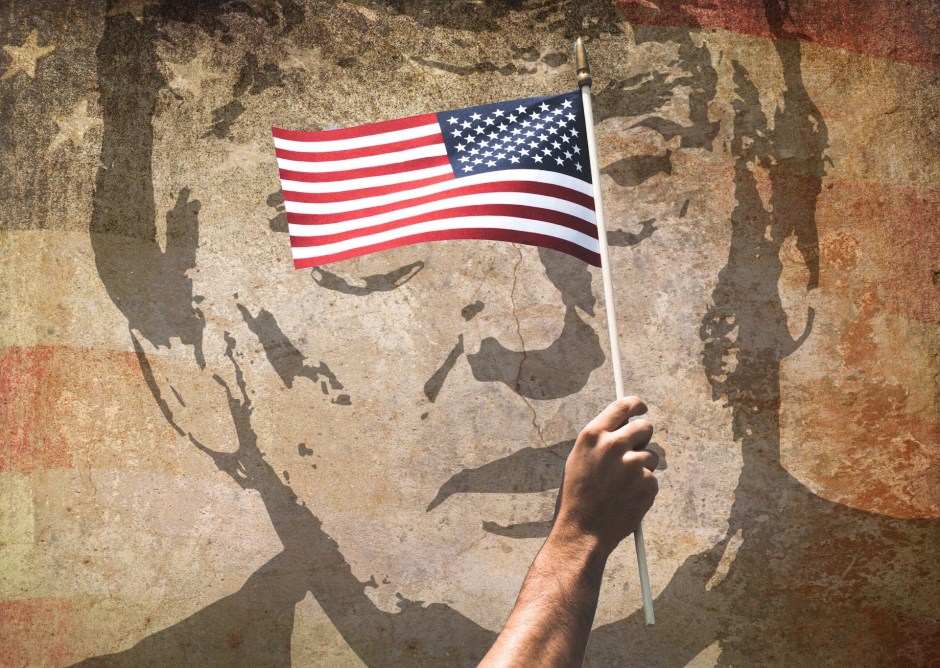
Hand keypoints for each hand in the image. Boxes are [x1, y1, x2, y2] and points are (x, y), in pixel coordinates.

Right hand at [553, 396, 658, 555]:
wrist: (582, 530)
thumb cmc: (578, 495)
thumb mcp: (580, 459)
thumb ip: (601, 440)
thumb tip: (624, 426)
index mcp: (593, 436)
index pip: (623, 406)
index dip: (636, 405)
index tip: (642, 408)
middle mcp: (614, 445)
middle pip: (645, 427)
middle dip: (643, 437)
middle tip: (634, 452)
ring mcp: (633, 464)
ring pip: (651, 456)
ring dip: (641, 468)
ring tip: (621, 486)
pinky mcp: (647, 483)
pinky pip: (652, 479)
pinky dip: (643, 488)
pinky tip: (626, 499)